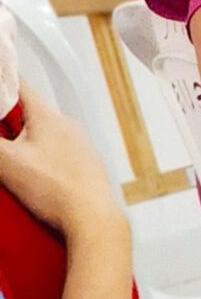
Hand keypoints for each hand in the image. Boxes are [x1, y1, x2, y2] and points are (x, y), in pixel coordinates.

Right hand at [0, 92, 122, 245]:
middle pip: (28, 110)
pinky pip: (53, 149)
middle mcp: (67, 125)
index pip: (20, 86)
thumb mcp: (7, 162)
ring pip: (40, 132)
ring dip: (20, 136)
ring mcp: (78, 145)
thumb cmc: (53, 187)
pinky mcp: (82, 164)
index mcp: (49, 116)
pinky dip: (35, 152)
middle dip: (5, 116)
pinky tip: (28, 170)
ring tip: (6, 151)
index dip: (2, 80)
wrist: (92, 218)